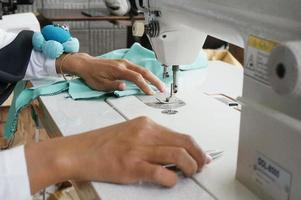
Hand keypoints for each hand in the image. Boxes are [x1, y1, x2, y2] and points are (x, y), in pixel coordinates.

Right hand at [25, 117, 209, 193]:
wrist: (78, 151)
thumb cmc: (102, 143)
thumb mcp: (129, 132)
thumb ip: (150, 139)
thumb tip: (171, 151)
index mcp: (145, 124)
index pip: (180, 134)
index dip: (195, 147)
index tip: (201, 155)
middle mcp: (145, 133)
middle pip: (184, 142)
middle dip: (198, 156)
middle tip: (201, 166)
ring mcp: (138, 149)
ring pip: (177, 155)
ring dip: (190, 167)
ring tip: (190, 174)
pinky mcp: (131, 166)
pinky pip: (161, 173)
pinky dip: (171, 179)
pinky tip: (171, 181)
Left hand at [57, 53, 165, 94]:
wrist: (86, 64)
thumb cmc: (92, 75)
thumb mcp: (100, 84)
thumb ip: (113, 86)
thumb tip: (124, 87)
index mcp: (119, 70)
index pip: (136, 78)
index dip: (145, 86)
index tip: (151, 93)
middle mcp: (124, 64)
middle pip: (144, 71)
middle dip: (155, 80)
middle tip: (162, 88)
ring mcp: (124, 62)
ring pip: (142, 69)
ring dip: (152, 77)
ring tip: (159, 85)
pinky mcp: (123, 63)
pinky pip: (138, 68)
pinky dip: (146, 73)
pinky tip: (149, 79)